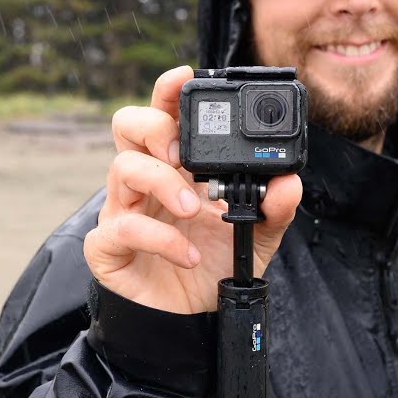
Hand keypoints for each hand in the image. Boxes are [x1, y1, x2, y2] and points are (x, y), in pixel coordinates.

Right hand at [83, 66, 302, 313]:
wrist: (193, 322)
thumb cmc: (213, 267)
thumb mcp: (257, 236)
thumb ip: (275, 207)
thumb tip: (289, 182)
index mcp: (175, 165)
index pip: (164, 113)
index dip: (167, 90)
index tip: (185, 76)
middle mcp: (145, 180)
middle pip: (127, 125)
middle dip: (153, 127)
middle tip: (181, 154)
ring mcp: (122, 210)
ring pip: (120, 169)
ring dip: (160, 182)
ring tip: (193, 208)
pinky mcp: (109, 246)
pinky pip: (118, 227)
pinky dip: (158, 237)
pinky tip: (187, 254)